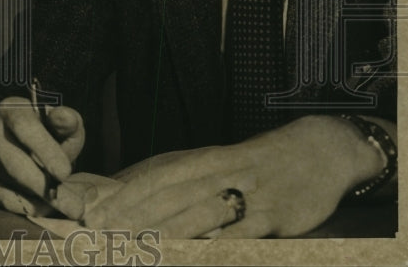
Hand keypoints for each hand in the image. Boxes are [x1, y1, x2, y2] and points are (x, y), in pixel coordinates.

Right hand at [0, 96, 86, 218]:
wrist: (17, 144)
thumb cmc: (47, 134)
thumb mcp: (61, 126)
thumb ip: (68, 123)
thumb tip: (64, 116)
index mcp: (11, 110)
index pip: (24, 127)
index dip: (44, 150)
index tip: (65, 173)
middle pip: (17, 164)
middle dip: (46, 186)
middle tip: (75, 206)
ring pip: (14, 185)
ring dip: (43, 199)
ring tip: (67, 206)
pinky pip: (7, 200)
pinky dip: (31, 206)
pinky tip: (47, 206)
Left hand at [84, 115, 384, 237]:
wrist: (315, 152)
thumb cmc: (252, 163)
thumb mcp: (212, 165)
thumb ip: (176, 180)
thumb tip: (128, 194)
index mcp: (197, 160)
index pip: (152, 178)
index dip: (121, 198)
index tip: (92, 215)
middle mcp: (215, 173)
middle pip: (168, 197)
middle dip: (133, 217)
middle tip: (103, 235)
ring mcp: (244, 195)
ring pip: (199, 215)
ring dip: (167, 233)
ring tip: (140, 248)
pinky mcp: (273, 216)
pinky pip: (241, 234)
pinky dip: (219, 246)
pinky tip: (199, 255)